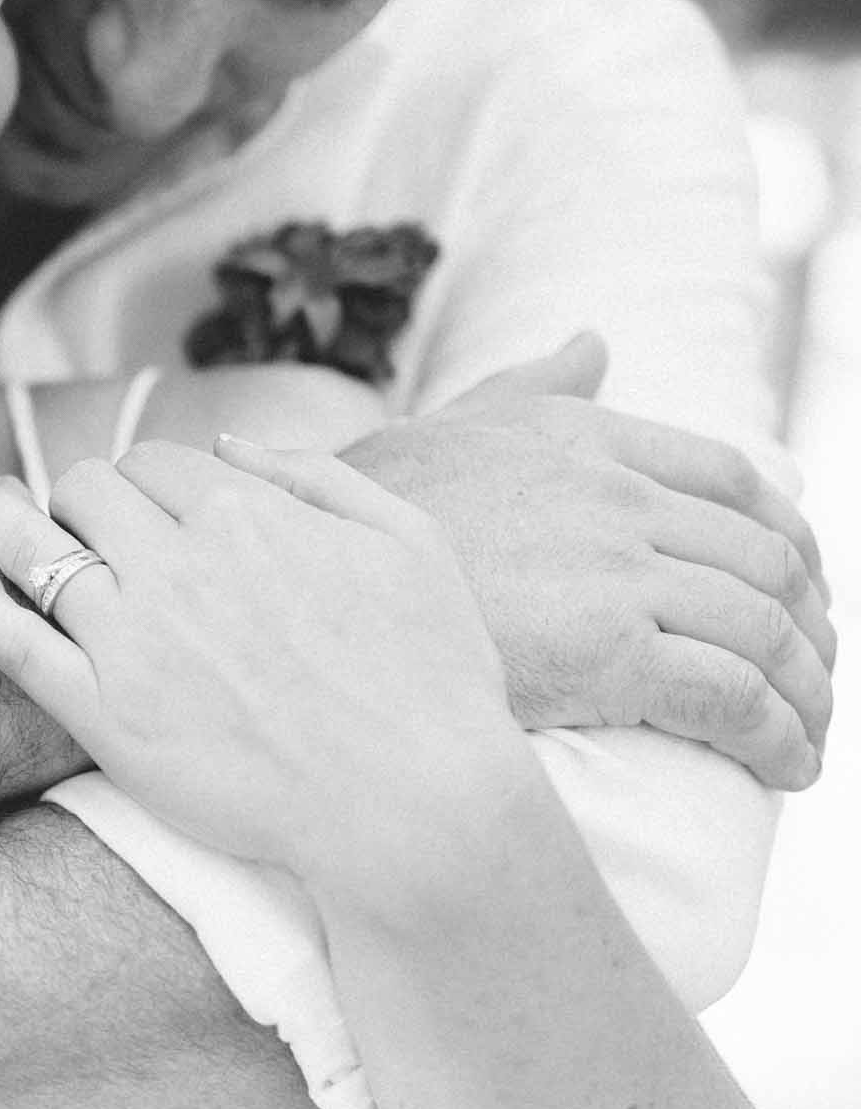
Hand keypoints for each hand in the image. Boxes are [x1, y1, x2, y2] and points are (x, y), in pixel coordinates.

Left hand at [0, 439, 528, 904]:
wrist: (413, 806)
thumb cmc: (432, 681)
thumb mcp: (411, 540)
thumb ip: (316, 476)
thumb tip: (230, 439)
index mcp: (249, 514)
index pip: (158, 463)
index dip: (142, 479)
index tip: (142, 506)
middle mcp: (181, 562)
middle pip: (89, 492)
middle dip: (79, 496)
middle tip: (76, 521)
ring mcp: (134, 639)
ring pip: (36, 548)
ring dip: (7, 521)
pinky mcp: (104, 716)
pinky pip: (9, 639)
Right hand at [342, 333, 833, 788]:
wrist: (300, 586)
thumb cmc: (355, 521)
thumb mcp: (448, 428)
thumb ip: (530, 390)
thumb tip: (591, 342)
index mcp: (589, 441)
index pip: (736, 481)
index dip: (790, 540)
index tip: (801, 590)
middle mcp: (619, 499)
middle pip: (770, 560)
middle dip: (814, 629)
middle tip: (817, 681)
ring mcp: (619, 573)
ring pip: (768, 632)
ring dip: (810, 694)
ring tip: (809, 739)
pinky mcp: (610, 653)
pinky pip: (732, 697)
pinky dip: (779, 736)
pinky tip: (785, 766)